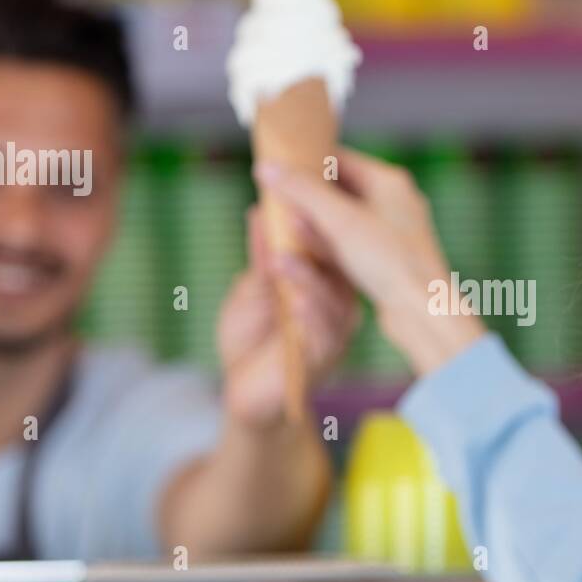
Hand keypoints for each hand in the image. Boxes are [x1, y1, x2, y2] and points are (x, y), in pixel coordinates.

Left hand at [216, 203, 358, 426]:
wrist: (244, 393)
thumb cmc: (251, 339)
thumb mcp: (251, 290)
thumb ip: (261, 258)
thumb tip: (259, 213)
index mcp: (325, 282)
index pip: (328, 246)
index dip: (318, 219)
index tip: (302, 189)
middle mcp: (337, 305)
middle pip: (336, 268)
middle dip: (317, 241)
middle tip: (298, 215)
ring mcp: (334, 333)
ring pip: (331, 300)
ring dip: (306, 278)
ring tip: (284, 261)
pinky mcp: (322, 360)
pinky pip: (323, 336)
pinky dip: (308, 316)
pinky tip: (293, 302)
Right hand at [255, 148, 485, 375]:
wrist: (423, 313)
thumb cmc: (390, 261)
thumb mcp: (340, 220)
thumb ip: (302, 191)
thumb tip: (266, 166)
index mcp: (390, 181)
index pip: (339, 159)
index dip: (306, 161)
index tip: (276, 167)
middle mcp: (394, 203)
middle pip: (339, 190)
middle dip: (306, 196)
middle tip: (271, 197)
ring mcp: (390, 233)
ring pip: (342, 220)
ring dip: (312, 222)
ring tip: (279, 223)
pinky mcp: (385, 260)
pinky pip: (349, 244)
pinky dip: (326, 245)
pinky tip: (301, 251)